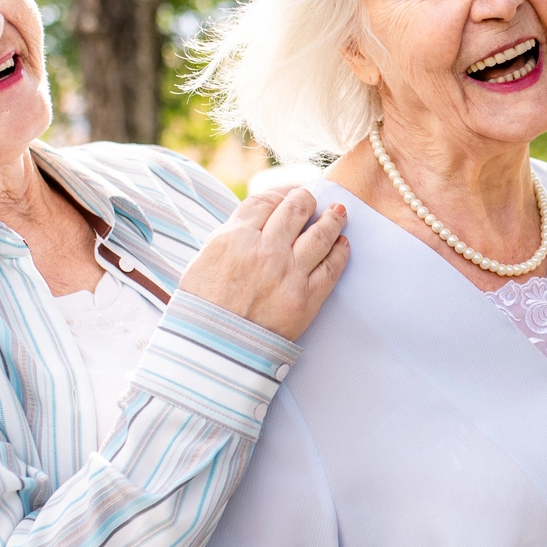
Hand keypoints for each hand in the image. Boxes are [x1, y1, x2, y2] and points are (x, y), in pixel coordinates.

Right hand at [177, 187, 349, 340]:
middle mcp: (265, 250)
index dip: (278, 195)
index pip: (265, 201)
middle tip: (311, 199)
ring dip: (332, 218)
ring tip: (339, 212)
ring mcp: (288, 273)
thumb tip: (252, 220)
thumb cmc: (202, 308)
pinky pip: (332, 267)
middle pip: (296, 209)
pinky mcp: (306, 298)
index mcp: (234, 238)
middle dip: (306, 199)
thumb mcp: (202, 260)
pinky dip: (341, 251)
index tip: (285, 197)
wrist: (213, 351)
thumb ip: (230, 236)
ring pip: (320, 233)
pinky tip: (343, 243)